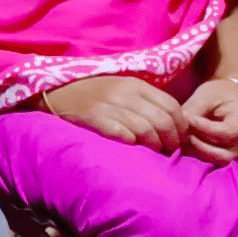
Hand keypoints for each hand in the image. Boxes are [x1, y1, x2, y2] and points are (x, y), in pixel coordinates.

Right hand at [44, 76, 188, 153]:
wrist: (56, 90)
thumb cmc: (94, 92)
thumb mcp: (122, 88)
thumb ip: (145, 101)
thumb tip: (173, 122)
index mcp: (135, 84)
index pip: (171, 105)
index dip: (181, 125)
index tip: (180, 137)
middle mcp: (125, 93)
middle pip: (162, 120)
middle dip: (172, 139)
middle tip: (171, 150)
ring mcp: (109, 105)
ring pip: (145, 129)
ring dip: (154, 145)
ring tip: (155, 152)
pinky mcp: (93, 117)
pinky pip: (119, 132)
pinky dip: (130, 141)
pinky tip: (132, 146)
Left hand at [180, 79, 237, 164]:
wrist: (229, 97)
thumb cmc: (219, 93)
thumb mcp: (207, 95)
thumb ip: (195, 109)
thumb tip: (180, 123)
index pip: (226, 132)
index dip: (204, 128)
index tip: (187, 117)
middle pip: (223, 154)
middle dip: (198, 144)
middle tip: (182, 130)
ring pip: (216, 160)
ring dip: (196, 150)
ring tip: (183, 135)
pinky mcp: (228, 155)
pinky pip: (212, 161)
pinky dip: (197, 153)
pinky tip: (186, 141)